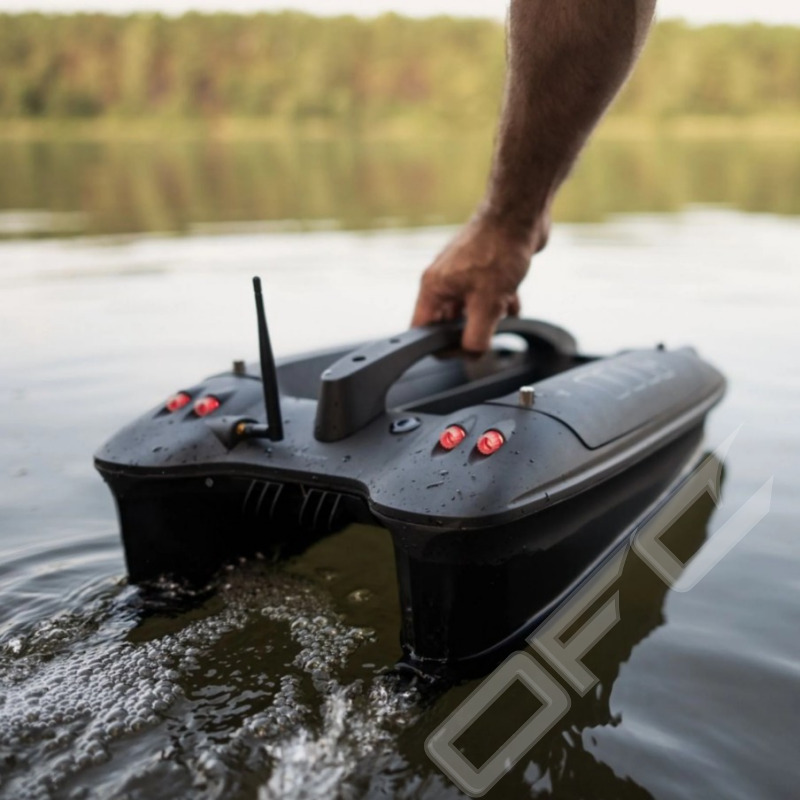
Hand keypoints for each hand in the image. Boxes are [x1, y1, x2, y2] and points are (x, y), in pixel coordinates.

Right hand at [411, 212, 548, 351]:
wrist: (521, 212)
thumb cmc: (499, 248)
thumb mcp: (487, 304)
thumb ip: (476, 337)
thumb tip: (472, 355)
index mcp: (433, 287)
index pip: (422, 330)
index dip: (441, 347)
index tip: (464, 350)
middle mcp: (443, 279)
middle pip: (447, 322)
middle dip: (470, 330)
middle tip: (489, 327)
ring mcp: (461, 272)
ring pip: (469, 309)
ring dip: (487, 317)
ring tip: (503, 310)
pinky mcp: (481, 267)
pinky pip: (484, 295)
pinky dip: (498, 302)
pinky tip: (512, 300)